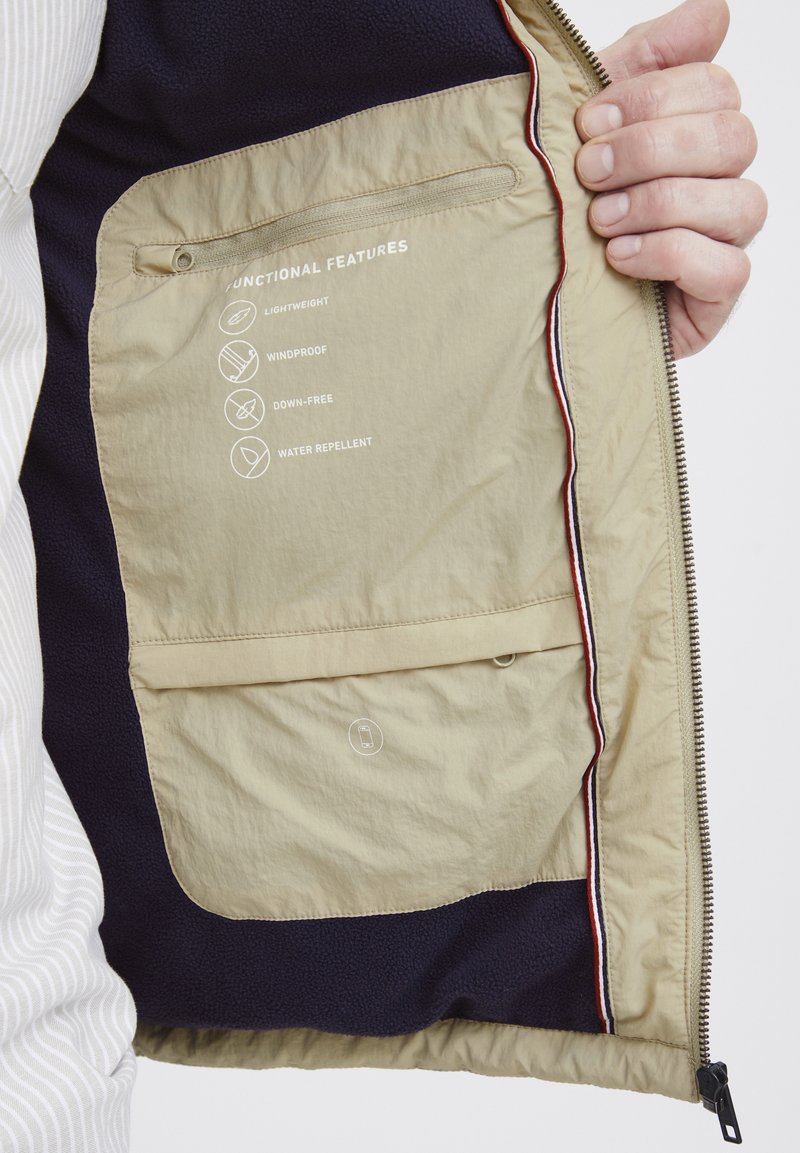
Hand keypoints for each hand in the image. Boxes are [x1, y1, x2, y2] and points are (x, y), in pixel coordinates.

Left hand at [574, 0, 766, 358]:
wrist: (536, 299)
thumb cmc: (563, 208)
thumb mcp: (588, 126)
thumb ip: (643, 62)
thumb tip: (713, 13)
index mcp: (693, 131)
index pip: (713, 86)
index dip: (650, 98)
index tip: (587, 124)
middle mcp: (719, 182)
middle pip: (733, 137)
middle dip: (651, 148)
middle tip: (588, 171)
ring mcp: (723, 240)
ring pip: (740, 201)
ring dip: (658, 203)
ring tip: (600, 221)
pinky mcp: (715, 296)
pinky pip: (728, 269)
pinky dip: (669, 255)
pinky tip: (619, 258)